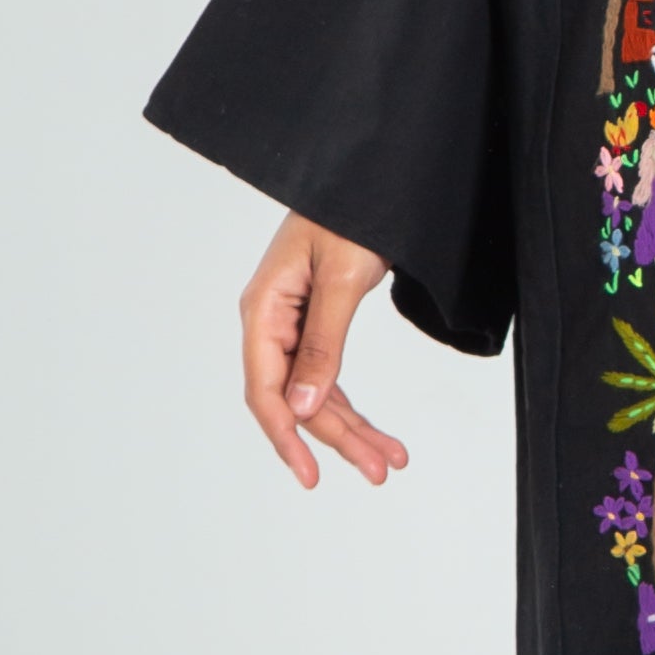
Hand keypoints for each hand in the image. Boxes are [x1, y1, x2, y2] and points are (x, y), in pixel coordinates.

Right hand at [240, 212, 405, 489]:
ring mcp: (292, 326)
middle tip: (380, 471)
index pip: (266, 390)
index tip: (311, 476)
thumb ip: (322, 344)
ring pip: (315, 395)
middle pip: (296, 399)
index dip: (287, 437)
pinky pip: (327, 378)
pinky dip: (352, 406)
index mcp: (264, 310)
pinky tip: (378, 433)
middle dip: (337, 438)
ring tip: (390, 460)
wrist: (367, 178)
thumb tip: (304, 406)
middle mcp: (271, 323)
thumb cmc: (349, 214)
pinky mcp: (315, 325)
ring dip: (351, 429)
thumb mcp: (340, 279)